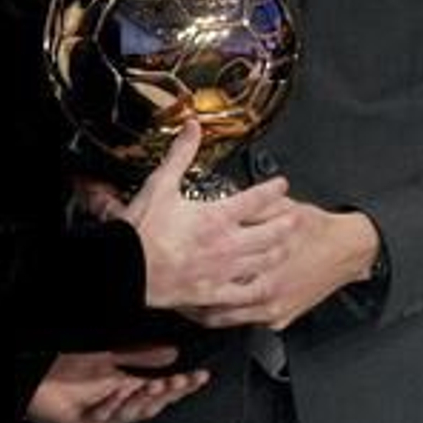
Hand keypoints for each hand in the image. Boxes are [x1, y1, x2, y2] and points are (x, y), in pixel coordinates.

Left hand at [25, 347, 207, 422]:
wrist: (34, 377)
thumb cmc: (68, 369)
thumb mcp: (110, 356)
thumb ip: (141, 356)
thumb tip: (174, 354)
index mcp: (127, 392)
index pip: (162, 391)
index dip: (182, 385)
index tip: (201, 376)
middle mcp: (118, 407)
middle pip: (150, 405)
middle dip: (166, 393)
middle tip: (179, 381)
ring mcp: (101, 417)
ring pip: (129, 414)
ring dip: (142, 400)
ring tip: (155, 386)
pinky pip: (101, 417)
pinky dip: (112, 405)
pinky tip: (120, 393)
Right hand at [118, 120, 297, 309]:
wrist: (126, 269)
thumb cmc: (143, 230)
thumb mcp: (161, 184)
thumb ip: (181, 154)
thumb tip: (193, 128)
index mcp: (217, 216)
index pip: (257, 198)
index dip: (274, 188)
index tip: (282, 184)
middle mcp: (227, 243)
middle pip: (272, 232)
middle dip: (287, 223)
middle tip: (296, 218)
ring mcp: (224, 270)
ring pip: (264, 262)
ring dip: (278, 252)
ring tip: (286, 247)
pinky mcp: (215, 293)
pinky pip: (246, 294)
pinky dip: (259, 288)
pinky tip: (264, 284)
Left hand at [183, 201, 379, 330]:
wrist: (348, 250)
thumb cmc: (317, 229)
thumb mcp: (283, 208)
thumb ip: (252, 208)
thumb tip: (225, 199)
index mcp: (262, 256)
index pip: (216, 266)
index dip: (191, 267)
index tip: (174, 264)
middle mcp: (265, 286)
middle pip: (214, 297)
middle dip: (189, 295)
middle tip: (170, 289)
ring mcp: (271, 306)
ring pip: (225, 317)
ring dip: (203, 312)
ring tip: (184, 304)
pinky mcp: (279, 317)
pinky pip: (246, 323)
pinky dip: (230, 317)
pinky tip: (218, 310)